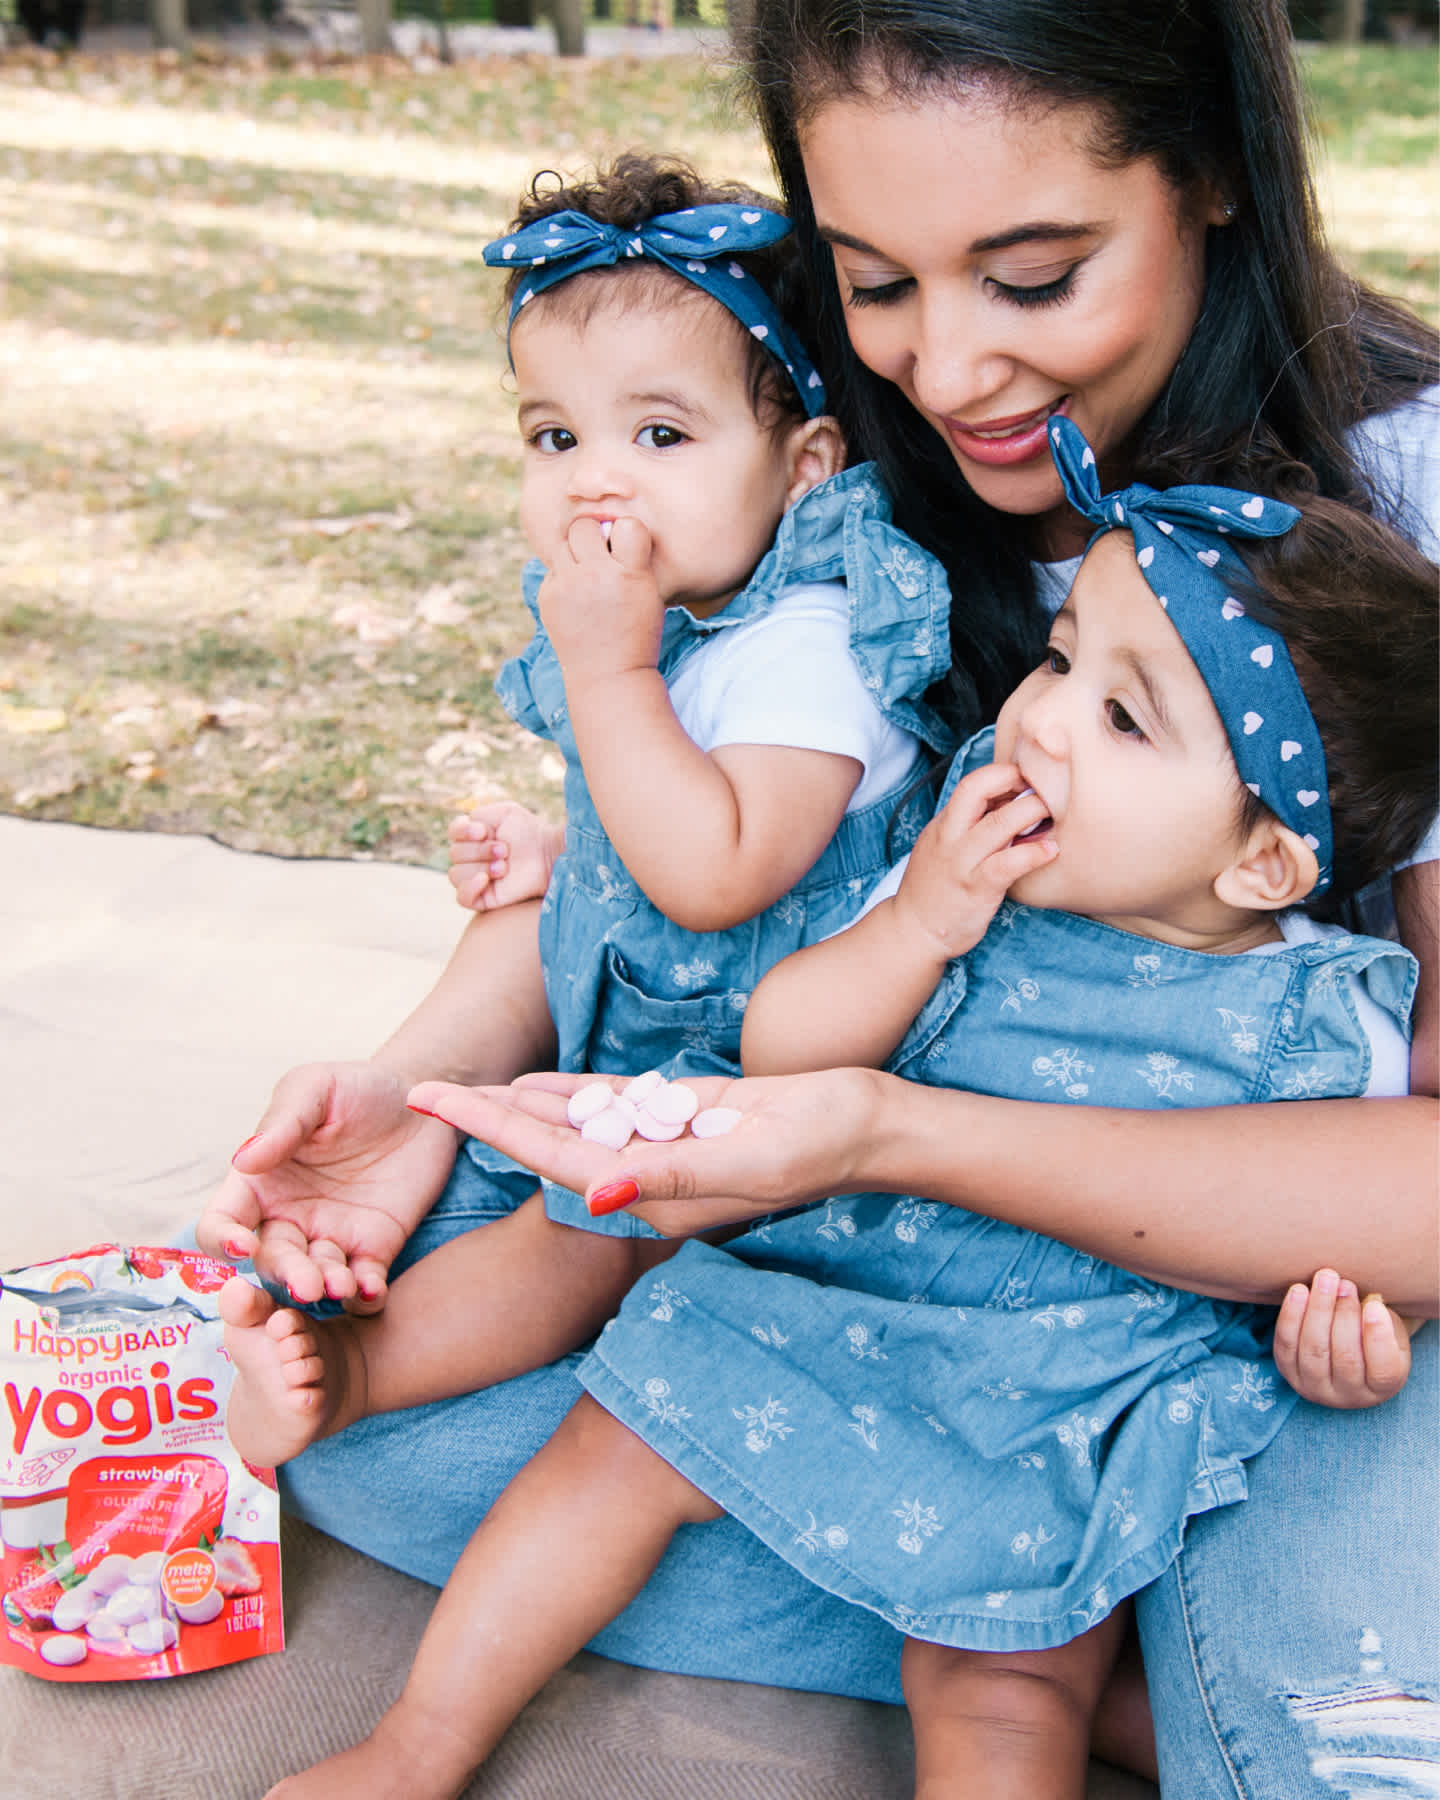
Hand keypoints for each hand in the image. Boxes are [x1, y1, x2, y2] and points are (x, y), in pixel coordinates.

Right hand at [196, 1062, 461, 1308]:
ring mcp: (331, 1237)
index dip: (223, 1240)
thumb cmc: (357, 1089)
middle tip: (309, 1282)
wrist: (421, 1101)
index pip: (222, 1223)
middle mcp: (288, 1218)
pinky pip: (363, 1283)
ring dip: (324, 1288)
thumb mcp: (316, 1089)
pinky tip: (371, 1292)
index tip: (244, 1244)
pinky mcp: (374, 1248)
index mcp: (260, 1184)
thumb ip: (283, 1122)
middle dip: (287, 1275)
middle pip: (271, 1262)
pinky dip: (364, 1295)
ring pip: (315, 1279)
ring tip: (341, 1286)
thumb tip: (242, 1160)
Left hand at [407, 1065, 885, 1238]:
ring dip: (517, 1107)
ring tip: (459, 1089)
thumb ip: (672, 1176)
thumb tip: (594, 1193)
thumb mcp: (748, 1159)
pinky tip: (532, 1083)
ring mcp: (661, 1146)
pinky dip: (570, 1093)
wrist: (865, 1128)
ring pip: (573, 1124)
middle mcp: (646, 1174)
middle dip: (483, 1118)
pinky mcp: (681, 1118)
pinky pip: (613, 1106)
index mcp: (652, 1190)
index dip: (489, 1129)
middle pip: (547, 1141)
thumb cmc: (817, 1145)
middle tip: (421, 1091)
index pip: (551, 1157)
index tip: (433, 1103)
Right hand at [448, 802, 561, 911]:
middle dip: (480, 850)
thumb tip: (464, 826)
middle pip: (455, 854)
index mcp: (471, 837)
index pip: (453, 833)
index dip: (463, 831)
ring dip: (480, 867)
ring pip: (455, 875)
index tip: (485, 831)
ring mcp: (475, 879)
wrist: (548, 853)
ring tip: (504, 866)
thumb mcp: (504, 812)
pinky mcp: (483, 898)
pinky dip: (470, 888)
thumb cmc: (528, 831)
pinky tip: (485, 880)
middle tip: (505, 850)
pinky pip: (462, 898)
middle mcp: (470, 858)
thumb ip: (478, 813)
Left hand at [537, 516, 664, 686]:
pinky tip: (576, 597)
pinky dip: (563, 576)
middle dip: (593, 535)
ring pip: (562, 542)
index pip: (627, 525)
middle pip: (585, 526)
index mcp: (630, 574)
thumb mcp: (649, 594)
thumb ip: (634, 560)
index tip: (627, 546)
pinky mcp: (547, 597)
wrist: (609, 675)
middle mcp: (595, 575)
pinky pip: (552, 569)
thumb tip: (609, 527)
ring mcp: (567, 586)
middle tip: (600, 554)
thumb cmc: (637, 633)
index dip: (627, 532)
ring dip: (574, 550)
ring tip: (585, 571)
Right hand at [893, 761, 1056, 962]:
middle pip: (975, 789)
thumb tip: (1011, 803)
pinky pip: (1007, 864)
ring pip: (997, 824)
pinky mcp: (976, 889)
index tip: (1027, 782)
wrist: (913, 931)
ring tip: (1053, 813)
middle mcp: (949, 837)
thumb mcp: (945, 848)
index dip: (1003, 774)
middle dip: (1013, 779)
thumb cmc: (936, 890)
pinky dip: (1034, 853)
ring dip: (1031, 811)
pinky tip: (1051, 851)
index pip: (971, 783)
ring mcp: (961, 863)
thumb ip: (971, 827)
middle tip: (1043, 788)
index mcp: (944, 824)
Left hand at [1273, 1268, 1418, 1407]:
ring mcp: (1315, 1388)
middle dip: (1344, 1315)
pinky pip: (1286, 1344)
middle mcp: (1349, 1396)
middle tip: (1345, 1284)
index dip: (1378, 1337)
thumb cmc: (1374, 1338)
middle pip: (1345, 1357)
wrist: (1343, 1355)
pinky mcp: (1288, 1373)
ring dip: (1318, 1310)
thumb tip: (1368, 1302)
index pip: (1384, 1370)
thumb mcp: (1391, 1333)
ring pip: (1313, 1350)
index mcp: (1383, 1388)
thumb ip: (1384, 1321)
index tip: (1374, 1304)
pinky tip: (1299, 1291)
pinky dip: (1291, 1316)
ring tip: (1325, 1279)